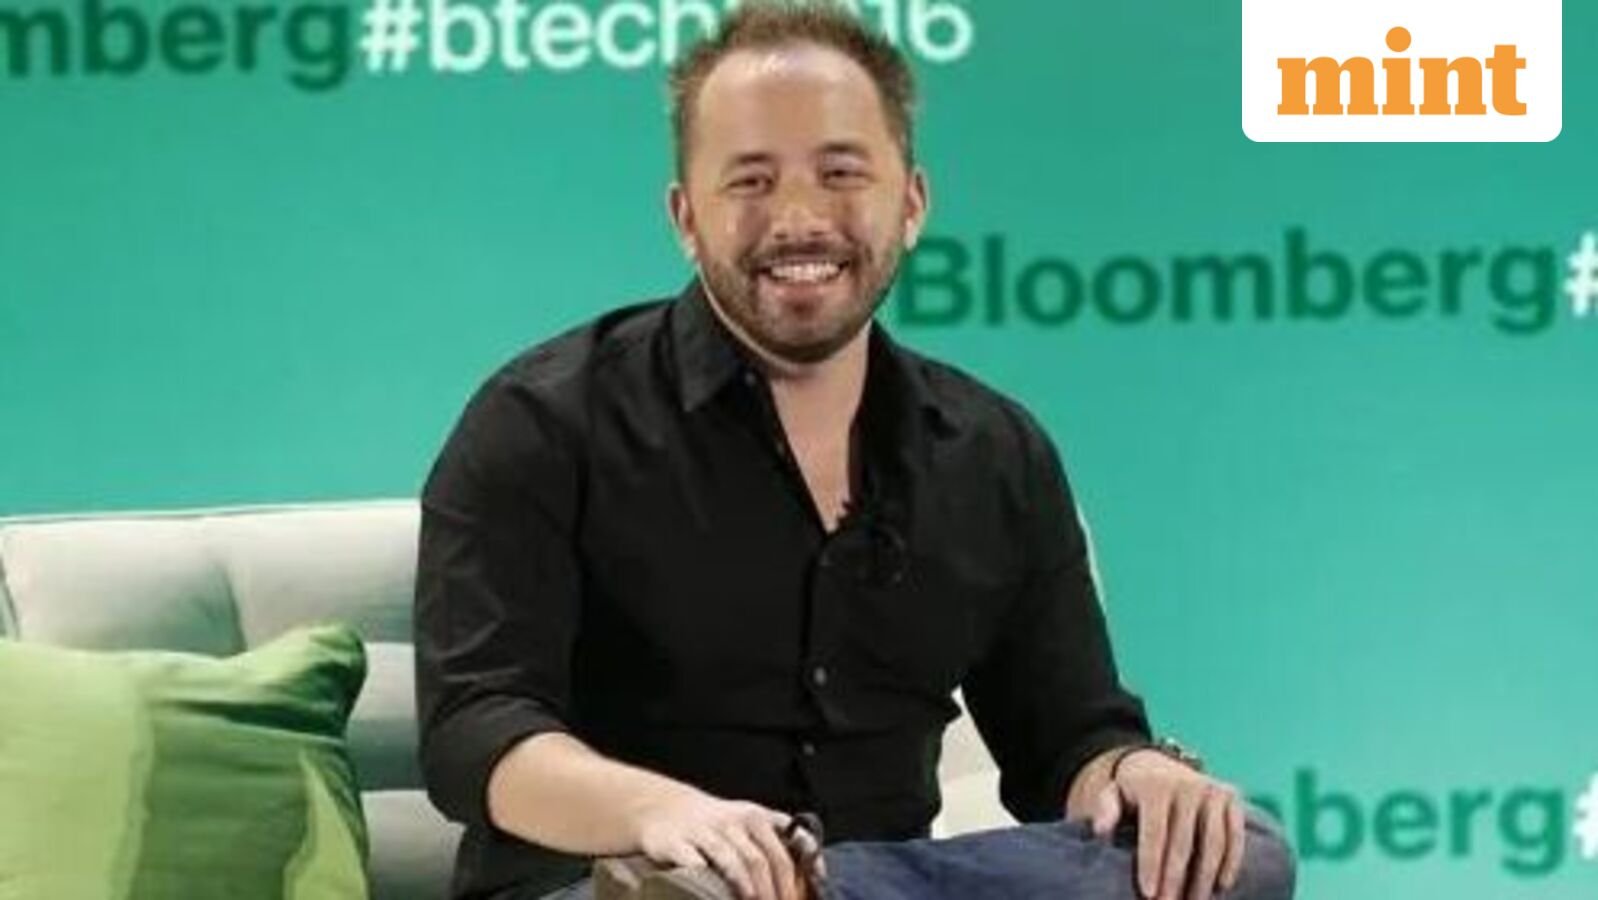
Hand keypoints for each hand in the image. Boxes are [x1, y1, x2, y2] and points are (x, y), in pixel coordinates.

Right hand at [630, 789, 809, 899]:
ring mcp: (705, 831)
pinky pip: (695, 863)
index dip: (804, 868)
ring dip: (748, 888)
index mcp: (756, 817)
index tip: (813, 894)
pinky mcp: (677, 843)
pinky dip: (708, 880)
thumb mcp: (748, 822)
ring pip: (734, 861)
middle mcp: (733, 822)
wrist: (663, 808)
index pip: (789, 841)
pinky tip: (716, 896)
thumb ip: (776, 841)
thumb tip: (812, 875)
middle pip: (763, 859)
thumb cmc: (714, 824)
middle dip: (776, 891)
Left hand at [1089, 751, 1245, 899]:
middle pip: (1183, 843)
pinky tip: (1221, 886)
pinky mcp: (1232, 796)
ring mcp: (1212, 790)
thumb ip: (1105, 809)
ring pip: (1212, 843)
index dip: (1151, 865)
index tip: (1148, 894)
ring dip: (1204, 879)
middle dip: (1175, 880)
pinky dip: (1231, 862)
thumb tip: (1100, 830)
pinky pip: (1235, 835)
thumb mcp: (1113, 793)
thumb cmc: (1135, 792)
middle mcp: (1187, 784)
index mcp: (1155, 786)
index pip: (1154, 833)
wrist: (1162, 766)